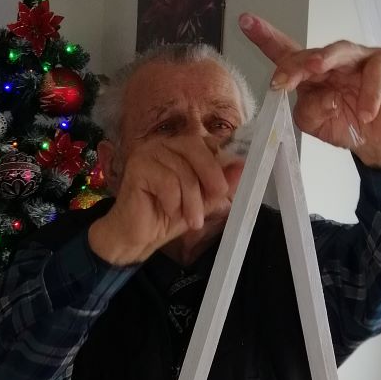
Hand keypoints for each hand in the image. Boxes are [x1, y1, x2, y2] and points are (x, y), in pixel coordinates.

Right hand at [88, 137, 231, 265]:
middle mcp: (164, 144)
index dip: (220, 164)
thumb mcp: (202, 201)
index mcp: (180, 147)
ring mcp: (148, 152)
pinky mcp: (137, 167)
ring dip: (191, 200)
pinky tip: (168, 212)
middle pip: (196, 147)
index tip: (225, 189)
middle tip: (217, 199)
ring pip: (183, 170)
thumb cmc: (167, 217)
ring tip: (191, 220)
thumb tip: (243, 167)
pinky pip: (167, 182)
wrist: (137, 237)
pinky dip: (173, 202)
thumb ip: (220, 184)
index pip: (207, 142)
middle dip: (210, 176)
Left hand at [239, 14, 380, 166]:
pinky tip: (365, 114)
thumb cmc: (346, 124)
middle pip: (310, 54)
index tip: (245, 21)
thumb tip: (319, 98)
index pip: (287, 51)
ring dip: (326, 58)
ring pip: (341, 51)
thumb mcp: (316, 122)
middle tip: (280, 80)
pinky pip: (375, 75)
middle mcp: (334, 59)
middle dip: (293, 65)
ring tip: (315, 68)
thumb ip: (306, 110)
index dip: (266, 37)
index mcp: (312, 71)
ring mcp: (360, 58)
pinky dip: (369, 96)